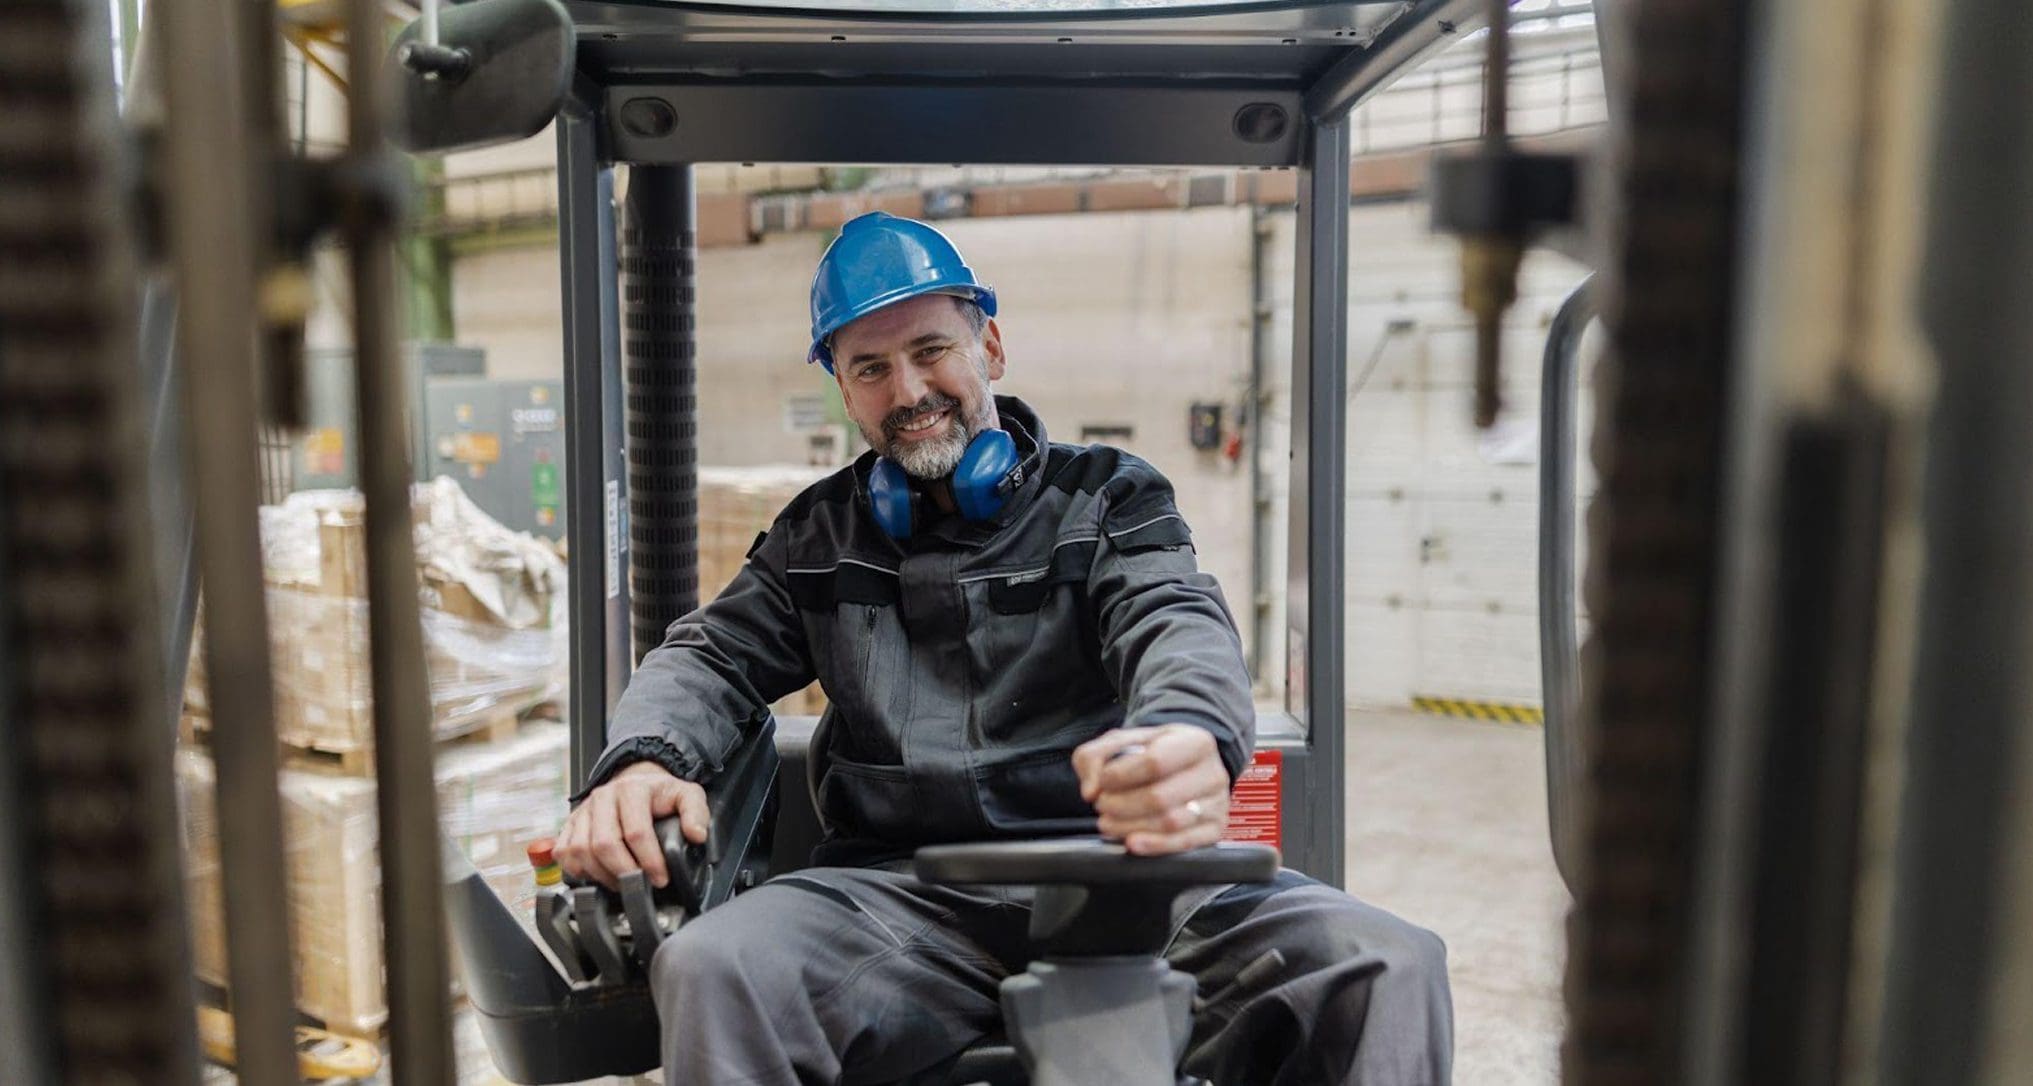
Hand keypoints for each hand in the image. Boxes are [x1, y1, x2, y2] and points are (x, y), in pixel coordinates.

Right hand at [554, 761, 709, 889]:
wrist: (636, 782)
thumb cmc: (661, 794)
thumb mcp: (687, 795)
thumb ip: (696, 812)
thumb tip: (696, 835)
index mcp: (631, 790)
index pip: (635, 832)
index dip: (649, 861)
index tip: (661, 879)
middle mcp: (602, 798)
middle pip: (604, 844)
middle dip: (624, 872)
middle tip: (641, 886)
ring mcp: (583, 811)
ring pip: (580, 851)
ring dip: (602, 875)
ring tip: (623, 883)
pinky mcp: (570, 824)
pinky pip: (564, 853)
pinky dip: (578, 870)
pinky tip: (599, 876)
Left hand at [1071, 724, 1230, 855]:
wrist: (1187, 766)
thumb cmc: (1155, 752)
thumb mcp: (1124, 741)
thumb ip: (1096, 756)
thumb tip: (1091, 789)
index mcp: (1196, 741)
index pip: (1155, 762)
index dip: (1121, 775)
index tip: (1103, 781)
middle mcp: (1213, 773)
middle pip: (1160, 797)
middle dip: (1121, 805)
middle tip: (1102, 804)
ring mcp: (1217, 803)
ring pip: (1170, 823)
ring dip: (1130, 827)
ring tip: (1108, 822)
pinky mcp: (1215, 830)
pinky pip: (1184, 843)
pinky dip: (1154, 846)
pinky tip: (1132, 843)